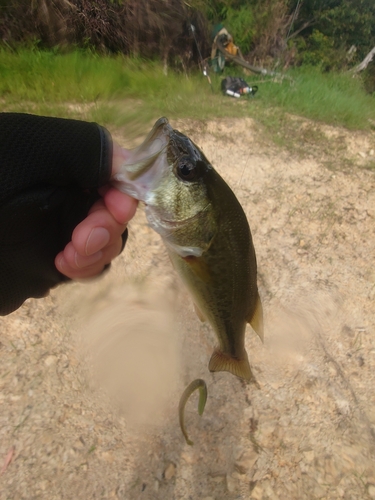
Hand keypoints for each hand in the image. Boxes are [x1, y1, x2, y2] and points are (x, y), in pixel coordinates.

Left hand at [55, 143, 137, 278]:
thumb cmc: (3, 178)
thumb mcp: (42, 151)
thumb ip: (89, 150)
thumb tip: (133, 163)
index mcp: (77, 163)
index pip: (122, 175)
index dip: (126, 194)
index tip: (117, 208)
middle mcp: (79, 192)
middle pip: (119, 212)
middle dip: (108, 228)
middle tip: (83, 240)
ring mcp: (72, 224)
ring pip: (111, 240)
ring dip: (98, 252)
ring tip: (69, 257)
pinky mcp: (65, 252)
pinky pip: (94, 264)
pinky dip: (87, 268)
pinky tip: (64, 265)